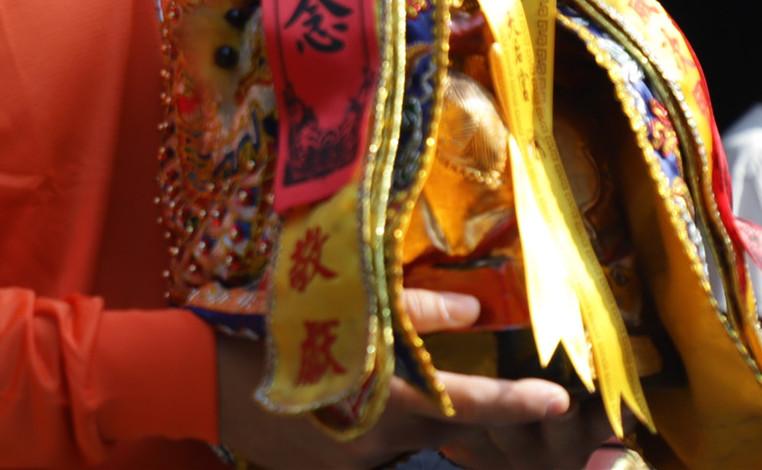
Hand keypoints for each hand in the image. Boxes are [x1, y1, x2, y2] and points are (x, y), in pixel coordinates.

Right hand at [214, 290, 613, 469]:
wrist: (203, 382)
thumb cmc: (275, 331)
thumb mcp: (345, 306)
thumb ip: (416, 311)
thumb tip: (475, 307)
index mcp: (389, 399)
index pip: (471, 404)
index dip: (517, 403)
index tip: (558, 399)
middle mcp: (381, 442)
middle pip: (444, 428)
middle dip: (463, 409)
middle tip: (465, 379)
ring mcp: (356, 464)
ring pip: (405, 438)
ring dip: (407, 413)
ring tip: (372, 374)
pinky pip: (371, 448)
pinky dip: (372, 423)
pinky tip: (344, 396)